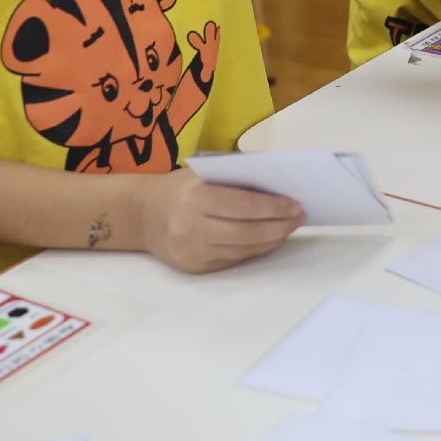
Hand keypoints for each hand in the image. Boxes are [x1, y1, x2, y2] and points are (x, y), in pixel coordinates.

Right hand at [140, 169, 305, 273]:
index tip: (295, 205)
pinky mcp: (193, 267)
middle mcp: (191, 227)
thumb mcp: (204, 173)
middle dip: (278, 226)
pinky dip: (254, 250)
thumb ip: (237, 177)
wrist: (142, 214)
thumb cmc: (180, 187)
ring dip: (271, 240)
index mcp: (196, 198)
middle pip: (247, 232)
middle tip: (299, 218)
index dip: (273, 208)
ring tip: (288, 228)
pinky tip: (268, 240)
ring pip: (242, 250)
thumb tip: (279, 185)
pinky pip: (232, 260)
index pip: (244, 206)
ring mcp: (191, 251)